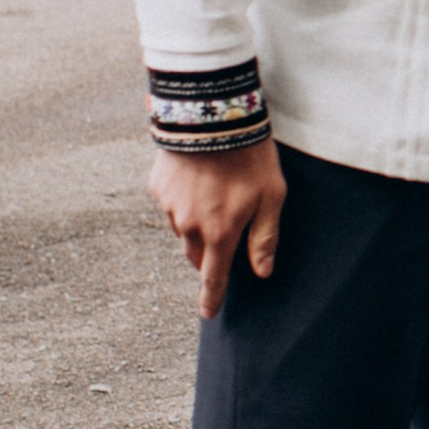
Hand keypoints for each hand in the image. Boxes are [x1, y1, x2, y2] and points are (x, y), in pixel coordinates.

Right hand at [148, 141, 285, 319]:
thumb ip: (265, 237)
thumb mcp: (272, 196)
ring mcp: (168, 206)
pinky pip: (170, 203)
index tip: (208, 314)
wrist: (212, 115)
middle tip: (224, 238)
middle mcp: (188, 225)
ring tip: (216, 194)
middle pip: (195, 255)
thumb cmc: (250, 155)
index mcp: (219, 233)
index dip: (212, 298)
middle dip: (207, 256)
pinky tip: (198, 178)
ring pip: (182, 228)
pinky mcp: (157, 185)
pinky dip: (184, 199)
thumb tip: (262, 271)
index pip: (214, 277)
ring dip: (196, 223)